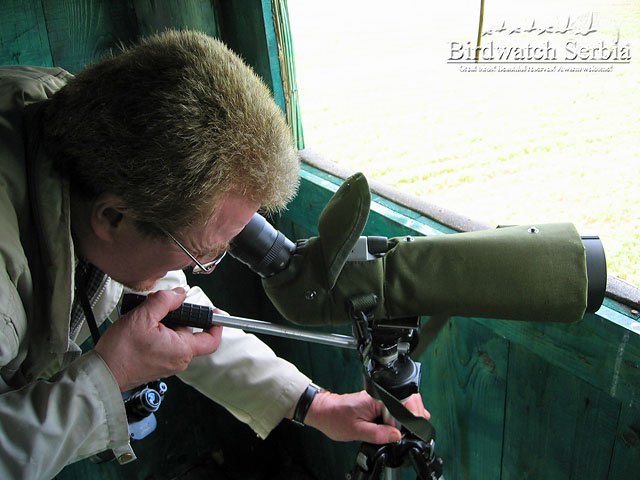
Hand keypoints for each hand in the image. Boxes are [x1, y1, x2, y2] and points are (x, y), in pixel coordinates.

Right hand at [95, 288, 221, 390]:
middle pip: (191, 333)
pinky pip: (166, 344)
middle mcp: (179, 359)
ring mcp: (168, 364)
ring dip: (166, 323)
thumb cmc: (121, 351)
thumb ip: (165, 301)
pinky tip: (143, 328)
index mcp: (182, 349)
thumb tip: (180, 294)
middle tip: (162, 307)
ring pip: (177, 337)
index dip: (216, 324)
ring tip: (147, 317)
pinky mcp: (158, 364)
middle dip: (179, 316)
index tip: (213, 312)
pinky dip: (159, 333)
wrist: (102, 374)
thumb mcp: (143, 317)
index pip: (211, 339)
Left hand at [303, 390, 429, 443]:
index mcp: (376, 399)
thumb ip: (378, 434)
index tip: (415, 432)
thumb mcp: (357, 431)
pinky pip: (394, 405)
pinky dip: (403, 414)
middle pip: (407, 400)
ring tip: (416, 428)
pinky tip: (409, 422)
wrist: (323, 411)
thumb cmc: (335, 418)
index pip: (403, 406)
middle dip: (416, 414)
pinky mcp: (377, 402)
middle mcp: (379, 395)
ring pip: (403, 402)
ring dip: (411, 414)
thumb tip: (397, 436)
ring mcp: (379, 397)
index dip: (411, 420)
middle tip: (418, 431)